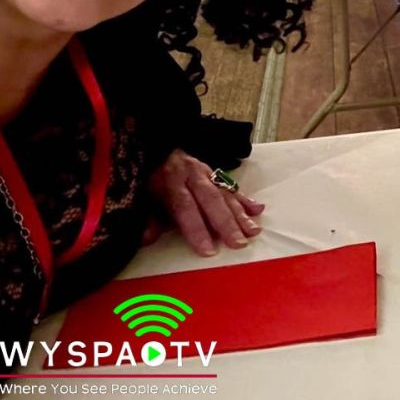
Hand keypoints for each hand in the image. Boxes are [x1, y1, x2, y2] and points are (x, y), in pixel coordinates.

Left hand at [147, 150, 264, 255]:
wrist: (155, 149)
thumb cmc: (147, 180)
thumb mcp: (141, 197)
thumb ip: (147, 218)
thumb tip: (148, 238)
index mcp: (169, 182)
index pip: (185, 207)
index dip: (197, 229)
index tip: (208, 251)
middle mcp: (191, 175)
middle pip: (211, 200)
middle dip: (226, 223)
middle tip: (239, 243)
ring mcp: (206, 173)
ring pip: (225, 194)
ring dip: (241, 214)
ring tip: (254, 232)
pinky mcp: (215, 172)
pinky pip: (231, 186)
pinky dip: (245, 199)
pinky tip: (258, 209)